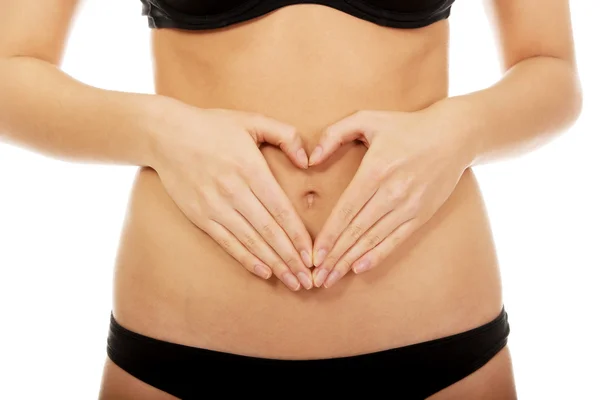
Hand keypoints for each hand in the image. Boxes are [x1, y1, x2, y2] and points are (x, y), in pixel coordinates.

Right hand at [150, 99, 313, 290]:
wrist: (166, 135)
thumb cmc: (213, 126)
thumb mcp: (252, 120)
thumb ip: (286, 135)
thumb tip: (308, 160)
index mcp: (251, 169)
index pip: (281, 210)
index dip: (299, 235)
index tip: (313, 254)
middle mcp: (234, 192)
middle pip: (269, 231)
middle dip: (291, 258)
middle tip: (309, 279)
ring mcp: (215, 207)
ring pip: (251, 241)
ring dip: (274, 264)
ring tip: (293, 281)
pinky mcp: (200, 216)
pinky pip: (227, 243)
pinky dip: (247, 259)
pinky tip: (264, 272)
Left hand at [309, 104, 471, 287]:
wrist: (454, 135)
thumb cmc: (406, 126)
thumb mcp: (367, 119)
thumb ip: (334, 134)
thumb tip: (310, 159)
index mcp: (375, 170)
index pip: (345, 210)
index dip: (328, 236)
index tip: (314, 255)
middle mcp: (391, 192)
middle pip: (356, 231)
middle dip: (334, 257)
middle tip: (317, 277)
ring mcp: (409, 206)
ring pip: (373, 239)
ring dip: (350, 261)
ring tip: (332, 279)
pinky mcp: (422, 214)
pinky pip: (396, 240)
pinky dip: (377, 255)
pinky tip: (359, 268)